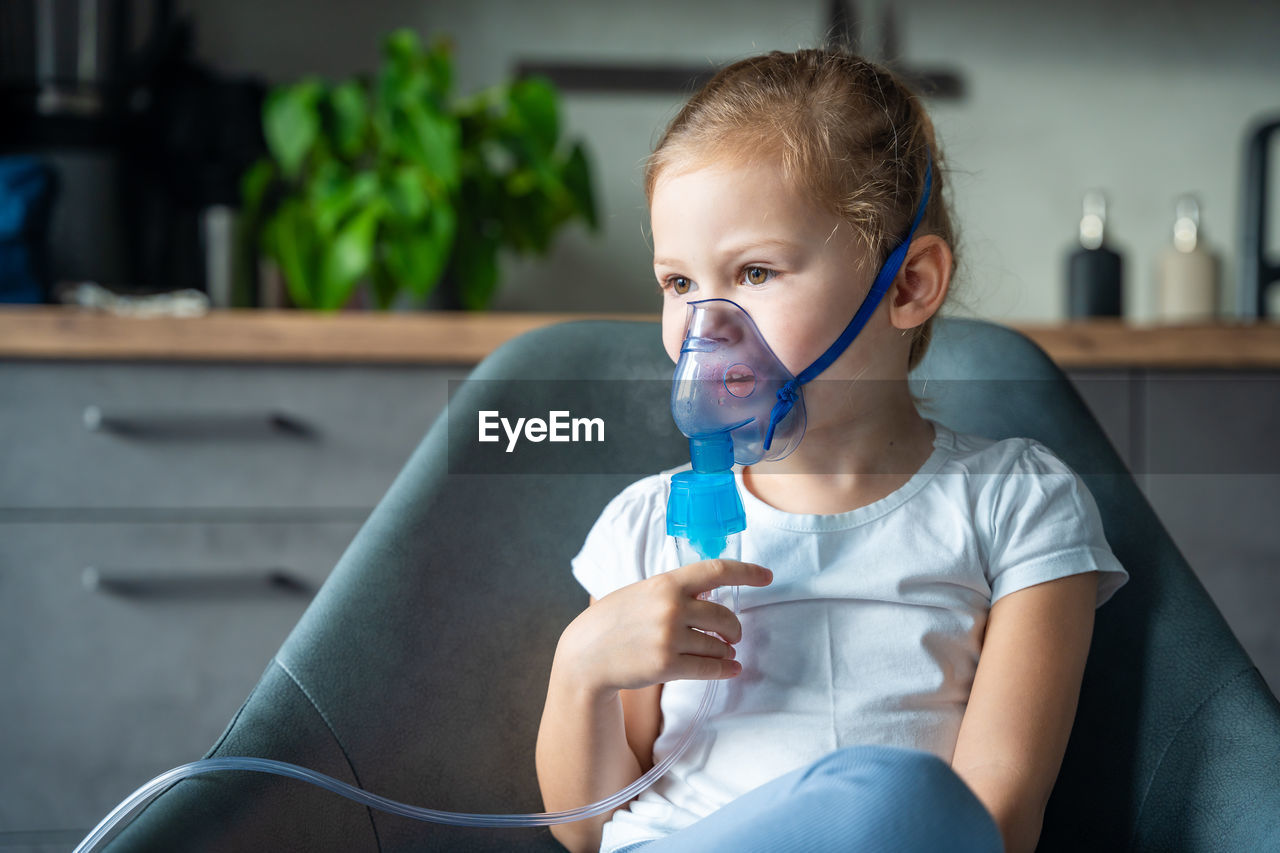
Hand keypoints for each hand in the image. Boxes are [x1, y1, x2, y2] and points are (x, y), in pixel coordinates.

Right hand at [558, 559, 772, 697]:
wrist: (586, 654)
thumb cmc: (615, 620)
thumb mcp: (643, 592)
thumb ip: (675, 591)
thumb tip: (711, 593)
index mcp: (666, 582)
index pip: (716, 570)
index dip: (747, 572)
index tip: (767, 576)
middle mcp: (671, 607)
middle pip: (725, 616)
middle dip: (734, 628)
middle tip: (733, 634)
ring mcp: (670, 637)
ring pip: (719, 644)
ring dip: (726, 650)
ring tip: (723, 651)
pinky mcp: (668, 665)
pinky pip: (711, 668)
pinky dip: (726, 669)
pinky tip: (731, 668)